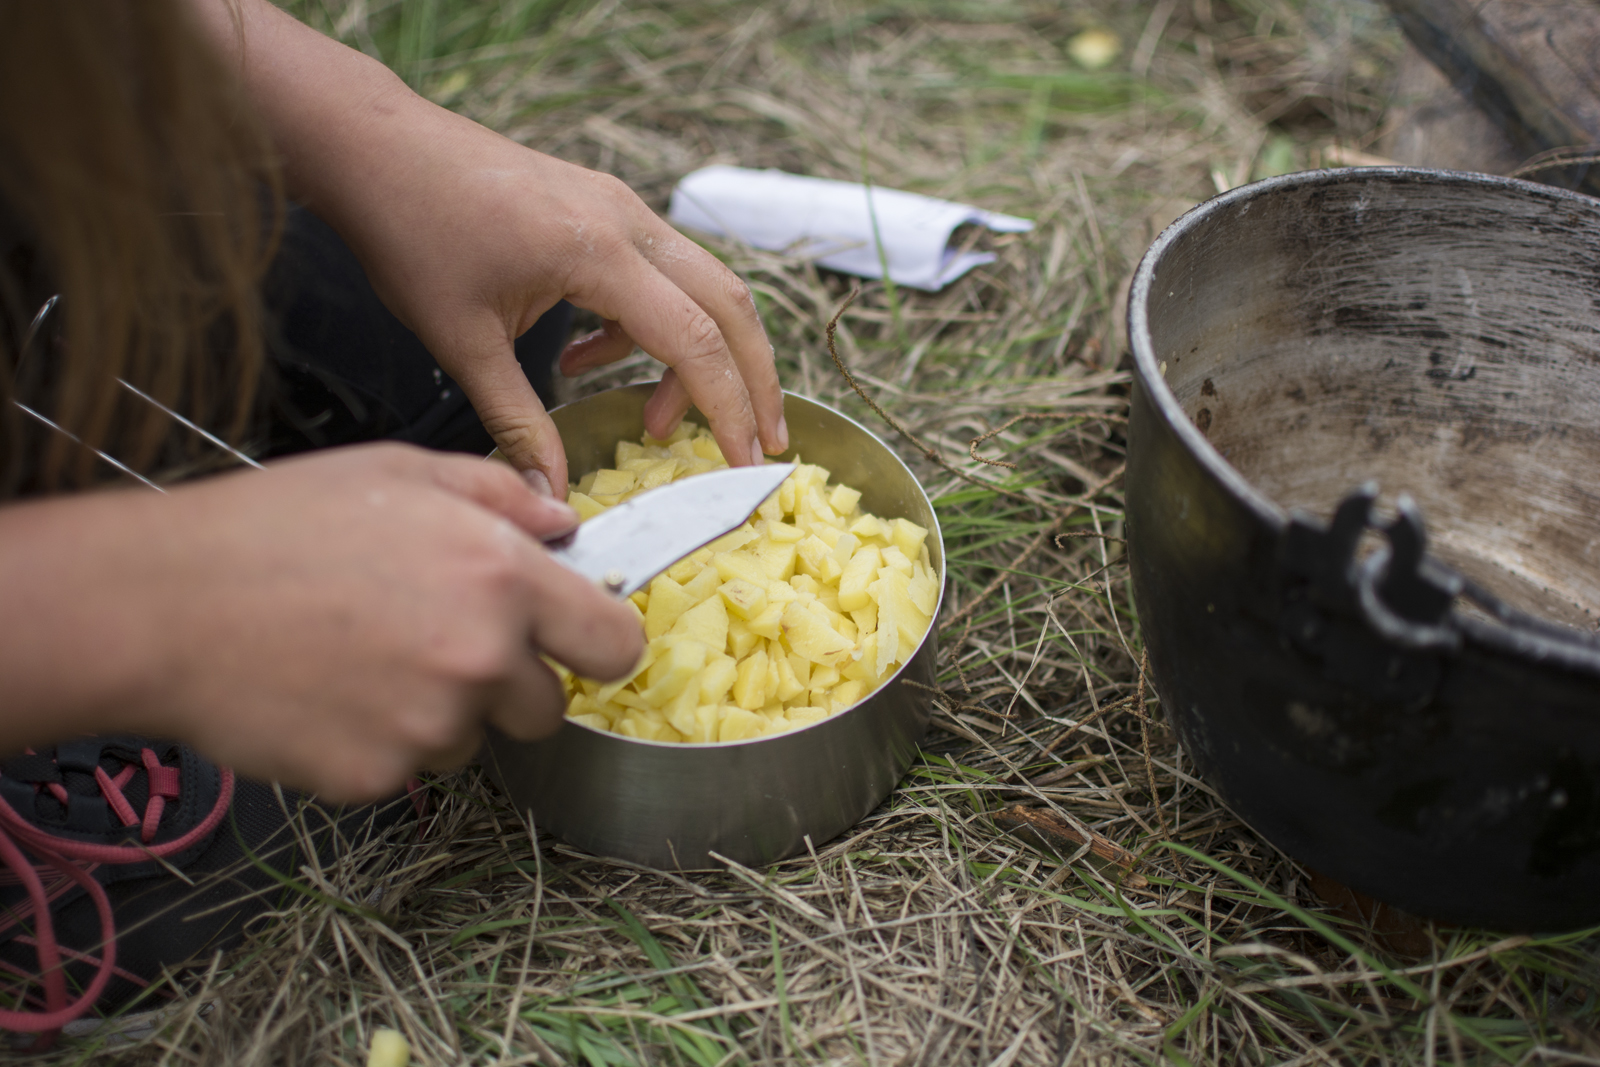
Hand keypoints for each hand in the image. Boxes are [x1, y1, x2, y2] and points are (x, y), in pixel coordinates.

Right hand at [0, 445, 642, 801]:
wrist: (164, 604)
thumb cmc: (276, 524)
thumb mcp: (399, 470)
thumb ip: (499, 496)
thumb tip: (564, 525)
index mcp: (502, 576)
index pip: (616, 644)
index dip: (600, 642)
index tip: (575, 640)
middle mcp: (481, 657)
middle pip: (549, 707)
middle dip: (511, 683)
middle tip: (441, 643)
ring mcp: (431, 726)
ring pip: (476, 740)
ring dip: (444, 712)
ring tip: (368, 659)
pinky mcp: (378, 776)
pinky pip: (410, 769)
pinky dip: (383, 742)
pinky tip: (331, 693)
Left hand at [197, 0, 787, 492]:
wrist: (376, 145)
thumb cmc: (410, 232)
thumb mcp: (461, 343)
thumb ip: (518, 424)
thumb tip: (549, 498)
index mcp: (599, 253)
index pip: (696, 342)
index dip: (729, 409)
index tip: (743, 464)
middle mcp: (628, 222)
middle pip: (729, 305)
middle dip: (753, 380)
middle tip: (760, 442)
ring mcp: (621, 208)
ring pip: (701, 285)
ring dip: (700, 355)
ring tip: (657, 418)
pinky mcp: (604, 208)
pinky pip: (657, 273)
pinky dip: (646, 327)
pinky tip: (584, 362)